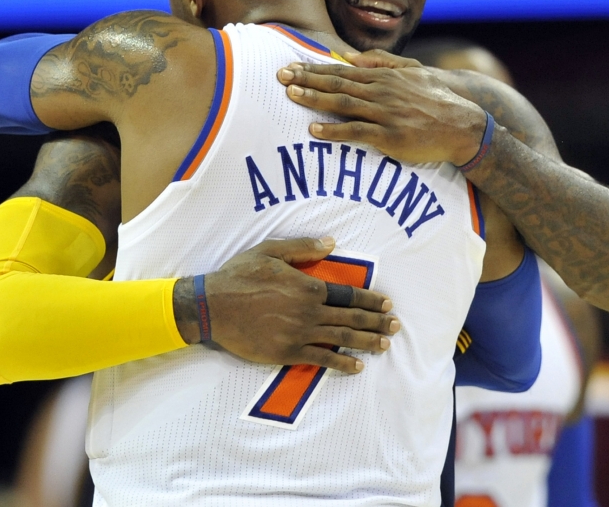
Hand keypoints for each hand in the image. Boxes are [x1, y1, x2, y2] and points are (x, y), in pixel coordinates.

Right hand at [174, 237, 399, 373]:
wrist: (212, 306)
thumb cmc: (239, 275)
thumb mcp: (269, 251)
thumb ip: (302, 248)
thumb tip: (331, 242)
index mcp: (307, 286)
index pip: (347, 294)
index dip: (370, 300)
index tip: (387, 304)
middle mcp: (309, 311)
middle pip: (351, 317)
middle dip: (376, 322)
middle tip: (396, 326)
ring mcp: (299, 334)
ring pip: (341, 338)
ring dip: (366, 341)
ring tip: (385, 344)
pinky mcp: (287, 352)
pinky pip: (321, 359)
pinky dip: (342, 363)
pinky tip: (357, 366)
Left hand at [277, 56, 487, 165]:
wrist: (464, 126)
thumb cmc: (437, 100)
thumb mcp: (414, 72)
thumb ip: (383, 62)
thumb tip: (351, 57)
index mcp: (384, 77)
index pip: (342, 71)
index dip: (314, 69)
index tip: (290, 67)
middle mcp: (382, 92)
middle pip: (337, 84)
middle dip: (307, 79)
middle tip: (279, 76)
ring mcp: (386, 114)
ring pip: (343, 104)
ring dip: (315, 100)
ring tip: (291, 96)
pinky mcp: (391, 137)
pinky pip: (357, 133)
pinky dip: (334, 132)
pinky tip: (314, 130)